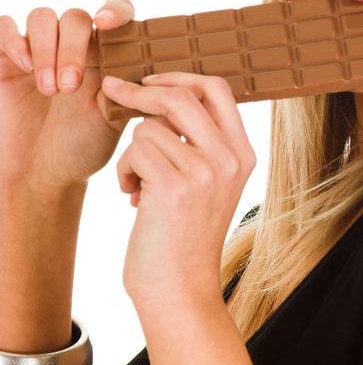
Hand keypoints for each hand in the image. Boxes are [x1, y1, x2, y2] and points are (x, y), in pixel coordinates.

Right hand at [0, 0, 137, 189]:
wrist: (41, 173)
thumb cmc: (82, 147)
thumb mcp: (114, 119)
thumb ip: (131, 89)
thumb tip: (153, 70)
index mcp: (107, 55)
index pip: (115, 14)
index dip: (114, 10)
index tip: (107, 24)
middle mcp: (74, 47)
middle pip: (76, 18)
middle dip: (72, 49)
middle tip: (70, 87)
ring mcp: (38, 50)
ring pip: (42, 17)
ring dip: (46, 49)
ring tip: (49, 89)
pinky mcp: (6, 60)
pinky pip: (4, 27)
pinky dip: (13, 40)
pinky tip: (24, 66)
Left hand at [101, 72, 256, 307]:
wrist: (180, 287)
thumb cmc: (183, 236)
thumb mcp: (207, 184)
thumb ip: (199, 144)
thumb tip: (161, 96)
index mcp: (244, 154)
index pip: (217, 90)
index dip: (181, 77)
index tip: (151, 81)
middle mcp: (231, 159)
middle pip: (182, 95)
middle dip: (141, 92)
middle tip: (114, 93)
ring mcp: (207, 172)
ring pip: (149, 126)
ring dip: (132, 152)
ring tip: (137, 183)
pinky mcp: (176, 186)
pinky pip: (136, 151)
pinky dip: (125, 171)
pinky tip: (132, 196)